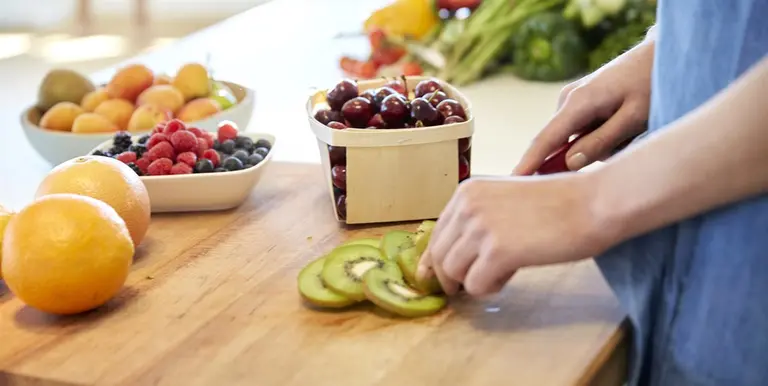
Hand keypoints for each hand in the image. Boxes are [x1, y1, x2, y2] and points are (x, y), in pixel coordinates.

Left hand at [416, 174, 610, 296]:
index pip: (437, 233)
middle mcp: (468, 205)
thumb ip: (478, 220)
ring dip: (474, 281)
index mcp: (467, 191)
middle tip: (472, 285)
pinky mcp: (498, 251)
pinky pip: (475, 285)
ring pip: (453, 273)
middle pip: (440, 255)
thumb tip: (450, 256)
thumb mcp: (506, 200)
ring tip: (502, 273)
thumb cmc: (559, 204)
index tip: (438, 278)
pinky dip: (490, 288)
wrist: (593, 203)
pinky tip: (511, 276)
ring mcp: (481, 228)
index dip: (435, 260)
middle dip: (452, 276)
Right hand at [513, 41, 654, 174]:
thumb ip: (600, 142)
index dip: (528, 164)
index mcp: (578, 102)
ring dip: (599, 144)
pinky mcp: (578, 102)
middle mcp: (567, 99)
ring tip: (630, 130)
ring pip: (574, 140)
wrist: (658, 54)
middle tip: (624, 142)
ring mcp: (571, 99)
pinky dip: (599, 136)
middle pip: (560, 145)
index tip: (512, 182)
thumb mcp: (633, 118)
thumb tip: (569, 163)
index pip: (545, 140)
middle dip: (586, 154)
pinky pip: (581, 131)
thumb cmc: (651, 83)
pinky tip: (622, 125)